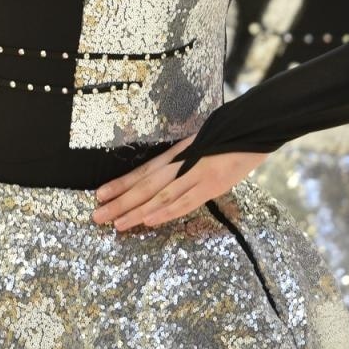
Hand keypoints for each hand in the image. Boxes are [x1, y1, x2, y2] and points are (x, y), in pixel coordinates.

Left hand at [92, 135, 267, 230]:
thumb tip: (164, 176)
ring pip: (159, 195)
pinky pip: (185, 200)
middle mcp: (180, 163)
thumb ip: (183, 161)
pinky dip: (166, 211)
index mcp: (176, 154)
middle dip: (119, 202)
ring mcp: (195, 173)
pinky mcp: (211, 183)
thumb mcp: (200, 146)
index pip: (142, 172)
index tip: (99, 195)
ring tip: (115, 224)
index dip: (120, 184)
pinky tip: (149, 220)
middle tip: (96, 217)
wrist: (252, 124)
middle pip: (144, 186)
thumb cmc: (227, 136)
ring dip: (136, 211)